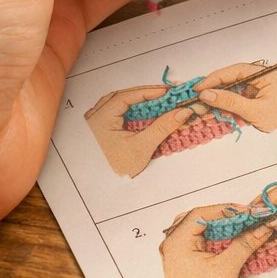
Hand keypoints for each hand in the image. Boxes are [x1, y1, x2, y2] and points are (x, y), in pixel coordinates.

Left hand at [85, 87, 200, 176]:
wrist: (101, 187)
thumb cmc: (116, 168)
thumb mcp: (141, 147)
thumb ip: (161, 128)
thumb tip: (180, 113)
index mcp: (101, 117)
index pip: (127, 96)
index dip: (148, 92)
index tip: (166, 91)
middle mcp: (96, 115)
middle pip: (124, 96)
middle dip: (146, 94)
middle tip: (166, 94)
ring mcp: (97, 120)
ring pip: (120, 102)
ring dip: (139, 100)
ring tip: (158, 100)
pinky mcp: (101, 126)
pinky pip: (117, 110)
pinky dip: (132, 108)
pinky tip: (144, 110)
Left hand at [160, 202, 273, 277]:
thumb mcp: (226, 269)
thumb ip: (244, 245)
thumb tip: (260, 228)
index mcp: (177, 240)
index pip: (202, 214)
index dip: (226, 210)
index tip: (246, 211)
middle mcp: (173, 240)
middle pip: (201, 217)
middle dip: (225, 216)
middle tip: (246, 216)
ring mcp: (177, 247)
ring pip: (200, 226)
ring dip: (221, 224)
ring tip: (241, 225)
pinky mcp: (184, 254)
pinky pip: (199, 236)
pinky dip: (215, 234)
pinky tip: (229, 236)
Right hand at [198, 64, 276, 130]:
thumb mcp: (256, 112)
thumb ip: (230, 102)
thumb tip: (208, 94)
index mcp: (271, 73)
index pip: (236, 70)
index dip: (215, 78)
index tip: (200, 87)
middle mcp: (271, 76)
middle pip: (238, 77)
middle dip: (220, 88)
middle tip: (202, 98)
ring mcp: (272, 86)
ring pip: (243, 88)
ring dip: (228, 98)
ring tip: (212, 108)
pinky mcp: (272, 97)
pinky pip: (250, 96)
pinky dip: (239, 104)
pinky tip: (228, 112)